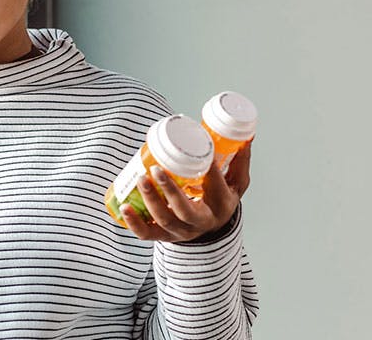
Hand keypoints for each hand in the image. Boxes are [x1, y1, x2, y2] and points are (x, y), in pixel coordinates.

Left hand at [121, 142, 250, 242]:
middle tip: (156, 169)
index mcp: (222, 205)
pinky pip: (147, 234)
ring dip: (150, 201)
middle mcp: (202, 222)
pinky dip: (134, 223)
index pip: (216, 186)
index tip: (200, 149)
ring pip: (165, 221)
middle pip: (186, 210)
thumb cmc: (221, 199)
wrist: (213, 229)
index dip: (209, 169)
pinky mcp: (165, 236)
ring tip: (140, 178)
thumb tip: (246, 135)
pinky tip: (124, 207)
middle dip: (170, 191)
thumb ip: (239, 160)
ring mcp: (182, 232)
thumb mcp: (236, 182)